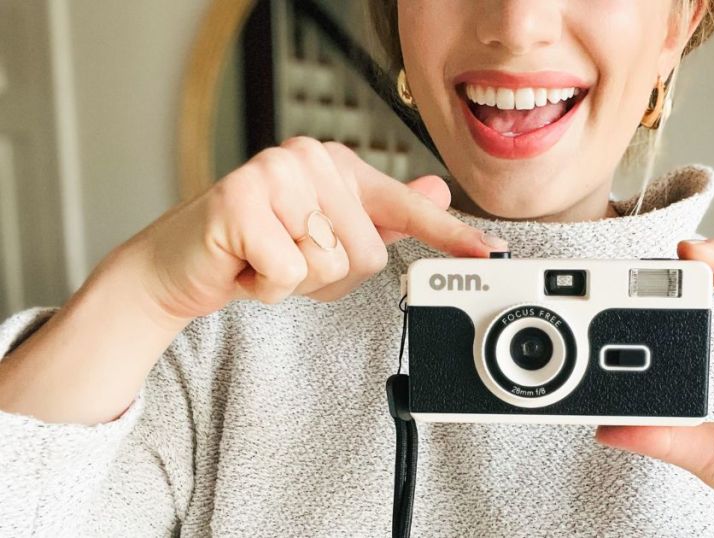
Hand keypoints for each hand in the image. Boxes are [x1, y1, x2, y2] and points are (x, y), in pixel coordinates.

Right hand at [126, 137, 502, 323]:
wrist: (181, 264)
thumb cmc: (256, 249)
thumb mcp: (327, 236)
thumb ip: (384, 216)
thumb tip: (438, 188)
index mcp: (338, 166)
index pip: (404, 206)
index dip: (448, 234)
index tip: (488, 253)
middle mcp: (310, 160)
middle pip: (368, 253)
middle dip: (329, 277)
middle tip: (288, 261)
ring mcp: (274, 174)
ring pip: (330, 264)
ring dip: (297, 283)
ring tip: (266, 261)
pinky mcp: (239, 201)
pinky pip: (289, 273)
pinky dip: (266, 287)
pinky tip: (244, 266)